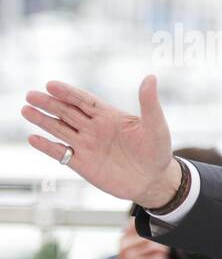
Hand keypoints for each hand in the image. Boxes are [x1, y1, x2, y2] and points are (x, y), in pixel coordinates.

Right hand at [23, 76, 180, 207]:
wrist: (154, 181)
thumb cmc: (158, 151)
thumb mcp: (156, 126)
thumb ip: (149, 104)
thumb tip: (150, 77)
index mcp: (109, 116)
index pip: (84, 100)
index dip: (68, 93)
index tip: (51, 85)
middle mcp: (94, 128)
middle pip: (67, 112)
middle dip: (49, 103)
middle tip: (31, 95)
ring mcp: (87, 145)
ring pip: (60, 129)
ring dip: (43, 120)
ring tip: (26, 110)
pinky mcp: (82, 164)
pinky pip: (61, 153)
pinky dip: (47, 147)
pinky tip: (33, 138)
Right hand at [112, 222, 170, 258]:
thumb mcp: (129, 249)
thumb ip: (138, 236)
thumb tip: (159, 224)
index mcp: (124, 239)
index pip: (137, 223)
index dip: (152, 223)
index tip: (160, 228)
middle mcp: (126, 246)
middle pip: (153, 235)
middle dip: (162, 240)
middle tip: (164, 247)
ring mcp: (132, 256)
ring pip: (158, 247)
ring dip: (164, 252)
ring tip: (162, 255)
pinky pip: (159, 258)